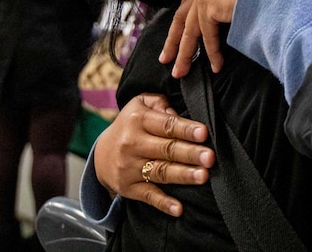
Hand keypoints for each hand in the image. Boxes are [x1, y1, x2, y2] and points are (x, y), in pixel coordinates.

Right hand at [93, 93, 213, 216]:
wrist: (101, 153)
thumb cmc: (131, 124)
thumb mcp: (140, 104)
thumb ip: (160, 103)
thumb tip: (177, 113)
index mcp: (138, 120)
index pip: (166, 125)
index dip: (185, 129)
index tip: (204, 133)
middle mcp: (131, 143)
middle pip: (166, 149)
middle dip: (190, 154)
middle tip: (210, 157)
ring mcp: (129, 167)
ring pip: (160, 172)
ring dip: (183, 175)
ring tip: (203, 176)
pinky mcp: (128, 187)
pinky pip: (148, 196)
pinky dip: (163, 203)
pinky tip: (179, 208)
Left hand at [161, 0, 254, 77]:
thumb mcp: (237, 1)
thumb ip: (223, 10)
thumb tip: (218, 29)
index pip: (187, 7)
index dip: (179, 27)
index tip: (173, 43)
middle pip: (181, 19)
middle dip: (173, 42)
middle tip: (166, 60)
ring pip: (189, 31)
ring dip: (185, 54)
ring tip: (181, 72)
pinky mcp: (208, 4)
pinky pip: (207, 36)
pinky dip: (212, 53)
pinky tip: (216, 66)